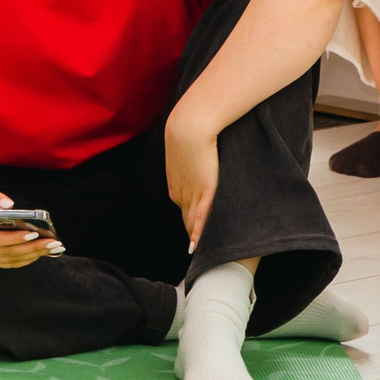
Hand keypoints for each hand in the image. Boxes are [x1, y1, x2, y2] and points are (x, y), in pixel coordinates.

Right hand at [0, 182, 52, 268]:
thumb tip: (8, 204)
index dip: (14, 239)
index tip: (33, 233)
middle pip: (6, 253)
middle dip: (31, 248)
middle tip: (52, 242)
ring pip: (10, 260)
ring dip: (33, 255)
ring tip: (52, 247)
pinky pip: (10, 262)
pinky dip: (27, 259)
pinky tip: (42, 252)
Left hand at [165, 121, 219, 250]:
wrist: (189, 128)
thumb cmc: (189, 137)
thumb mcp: (186, 156)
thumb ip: (192, 166)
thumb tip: (200, 165)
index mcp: (175, 187)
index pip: (183, 211)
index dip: (190, 224)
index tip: (196, 235)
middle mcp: (179, 194)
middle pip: (186, 220)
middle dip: (192, 235)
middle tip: (200, 251)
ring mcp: (190, 193)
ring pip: (191, 221)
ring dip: (197, 237)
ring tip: (203, 252)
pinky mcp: (204, 190)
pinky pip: (200, 216)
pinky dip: (199, 231)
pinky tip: (198, 244)